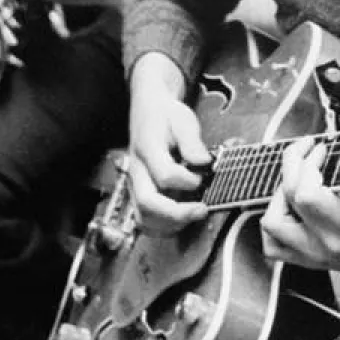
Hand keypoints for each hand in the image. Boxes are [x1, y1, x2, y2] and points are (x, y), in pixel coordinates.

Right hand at [125, 59, 210, 234]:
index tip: (203, 177)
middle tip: (202, 210)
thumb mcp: (182, 118)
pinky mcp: (139, 194)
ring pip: (143, 217)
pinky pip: (144, 219)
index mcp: (147, 148)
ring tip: (193, 216)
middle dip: (176, 213)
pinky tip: (183, 220)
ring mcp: (136, 185)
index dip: (187, 181)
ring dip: (169, 224)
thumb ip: (192, 141)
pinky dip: (163, 227)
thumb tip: (203, 162)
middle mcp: (137, 170)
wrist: (148, 112)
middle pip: (147, 202)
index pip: (164, 174)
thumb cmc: (167, 117)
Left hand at [260, 112, 339, 291]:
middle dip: (293, 165)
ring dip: (278, 196)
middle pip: (288, 201)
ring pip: (272, 225)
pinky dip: (273, 224)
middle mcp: (328, 242)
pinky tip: (289, 206)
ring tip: (297, 179)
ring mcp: (317, 255)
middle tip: (308, 151)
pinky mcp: (313, 261)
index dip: (307, 163)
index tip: (322, 148)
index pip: (306, 193)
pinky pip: (275, 248)